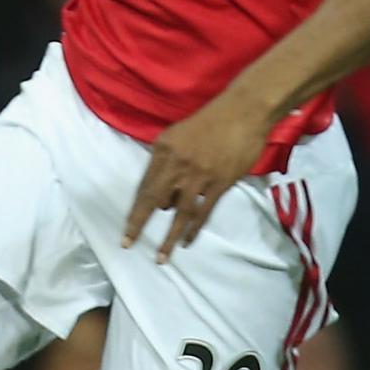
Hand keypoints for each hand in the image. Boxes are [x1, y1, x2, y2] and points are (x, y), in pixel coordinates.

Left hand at [122, 90, 274, 263]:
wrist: (244, 112)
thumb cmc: (213, 121)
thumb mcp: (179, 134)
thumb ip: (167, 160)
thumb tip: (164, 193)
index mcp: (163, 149)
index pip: (144, 185)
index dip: (134, 210)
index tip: (126, 230)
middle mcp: (177, 163)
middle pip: (154, 200)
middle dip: (139, 224)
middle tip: (129, 244)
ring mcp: (199, 174)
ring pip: (178, 212)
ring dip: (169, 237)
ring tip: (161, 257)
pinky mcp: (219, 182)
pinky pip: (203, 211)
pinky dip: (194, 228)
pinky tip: (188, 241)